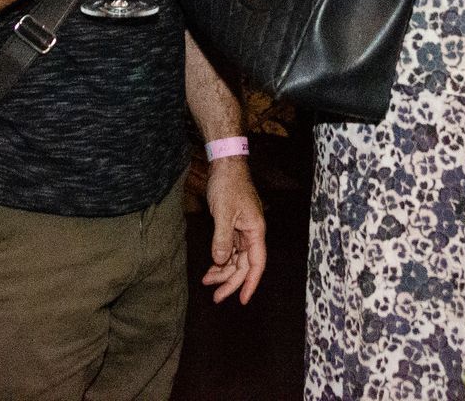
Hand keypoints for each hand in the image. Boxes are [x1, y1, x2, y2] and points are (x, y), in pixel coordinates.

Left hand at [201, 157, 265, 304]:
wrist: (226, 165)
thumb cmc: (229, 185)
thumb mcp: (224, 212)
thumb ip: (222, 238)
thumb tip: (220, 261)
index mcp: (255, 231)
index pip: (257, 264)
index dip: (251, 283)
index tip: (243, 300)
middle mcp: (252, 234)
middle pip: (245, 265)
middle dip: (231, 282)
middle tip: (216, 297)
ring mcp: (243, 231)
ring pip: (236, 259)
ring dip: (223, 272)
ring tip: (207, 281)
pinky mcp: (233, 227)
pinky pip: (229, 250)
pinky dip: (220, 260)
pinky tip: (211, 267)